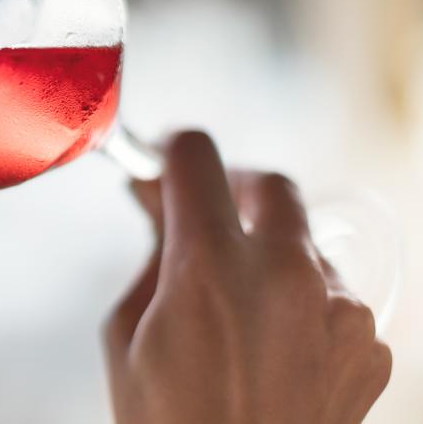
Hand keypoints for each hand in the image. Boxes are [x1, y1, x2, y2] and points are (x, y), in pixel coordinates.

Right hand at [104, 131, 391, 423]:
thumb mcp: (125, 334)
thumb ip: (151, 257)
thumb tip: (161, 204)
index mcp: (210, 269)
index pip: (197, 157)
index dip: (172, 150)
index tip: (165, 158)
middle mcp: (286, 277)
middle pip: (270, 183)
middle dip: (233, 188)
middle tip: (205, 212)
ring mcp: (341, 311)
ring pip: (305, 243)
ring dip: (270, 253)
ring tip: (237, 307)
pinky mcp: (371, 346)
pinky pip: (332, 295)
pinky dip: (300, 303)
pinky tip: (270, 347)